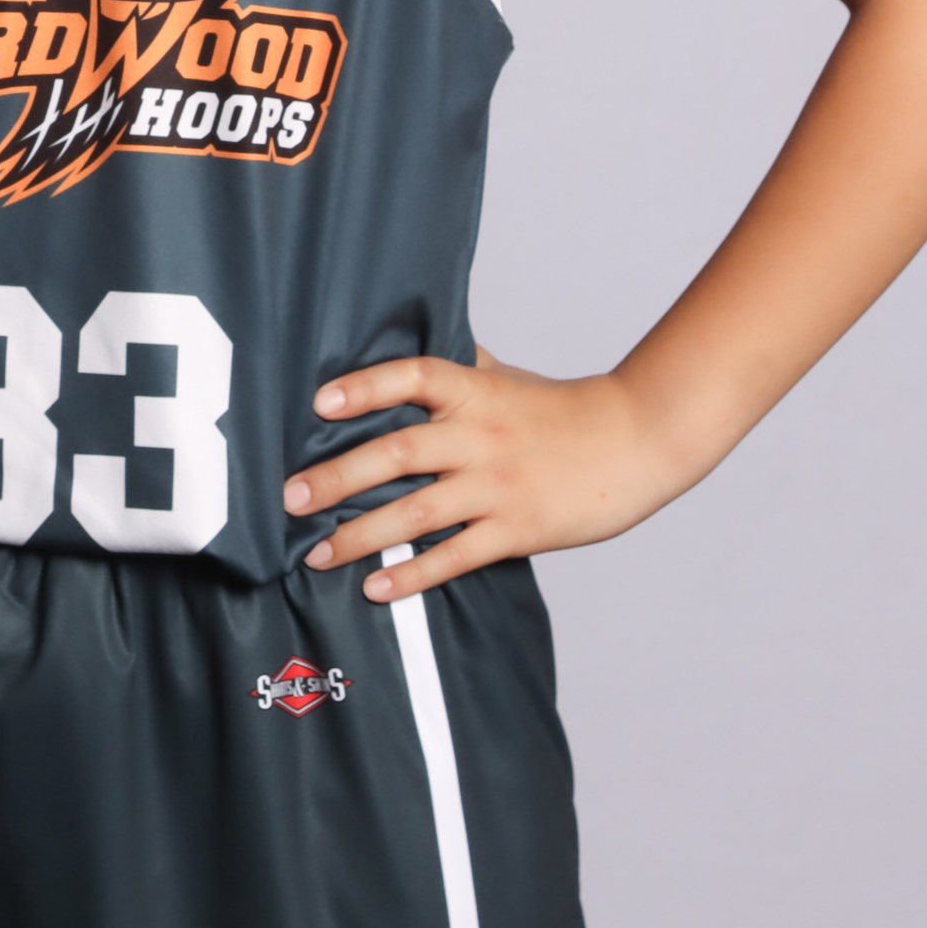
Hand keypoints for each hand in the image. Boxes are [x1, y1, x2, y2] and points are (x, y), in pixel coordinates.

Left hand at [281, 351, 678, 601]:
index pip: (412, 377)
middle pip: (398, 452)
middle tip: (290, 497)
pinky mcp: (517, 529)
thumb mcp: (509, 378)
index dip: (365, 387)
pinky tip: (377, 587)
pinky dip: (413, 574)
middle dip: (337, 477)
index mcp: (475, 391)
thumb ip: (461, 367)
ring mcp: (497, 485)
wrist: (636, 440)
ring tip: (316, 554)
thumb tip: (414, 340)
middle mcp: (480, 436)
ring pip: (416, 511)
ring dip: (360, 535)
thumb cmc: (565, 409)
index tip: (320, 404)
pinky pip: (454, 556)